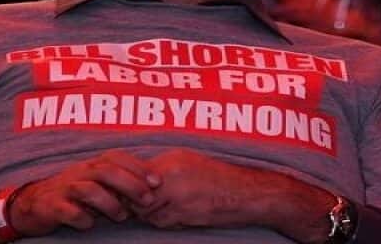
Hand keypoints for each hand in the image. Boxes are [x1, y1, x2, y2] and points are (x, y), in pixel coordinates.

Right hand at [8, 150, 160, 235]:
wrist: (33, 204)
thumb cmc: (75, 193)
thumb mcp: (98, 183)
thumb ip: (121, 182)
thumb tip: (154, 188)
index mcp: (93, 164)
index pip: (118, 158)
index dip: (139, 167)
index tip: (158, 182)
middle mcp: (80, 172)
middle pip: (107, 171)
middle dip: (131, 185)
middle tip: (148, 201)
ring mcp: (64, 188)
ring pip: (88, 189)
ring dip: (109, 203)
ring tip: (122, 216)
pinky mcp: (50, 206)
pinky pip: (66, 210)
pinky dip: (80, 217)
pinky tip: (89, 224)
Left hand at [139, 149, 333, 239]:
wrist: (248, 193)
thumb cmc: (223, 179)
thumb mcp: (191, 164)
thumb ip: (165, 171)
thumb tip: (140, 183)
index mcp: (172, 159)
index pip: (134, 174)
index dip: (132, 187)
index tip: (137, 193)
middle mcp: (171, 173)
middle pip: (136, 195)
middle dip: (139, 203)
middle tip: (152, 205)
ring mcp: (177, 193)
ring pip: (146, 211)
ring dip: (154, 214)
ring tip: (173, 209)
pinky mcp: (184, 211)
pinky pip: (162, 222)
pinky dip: (168, 222)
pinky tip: (184, 215)